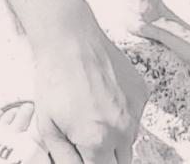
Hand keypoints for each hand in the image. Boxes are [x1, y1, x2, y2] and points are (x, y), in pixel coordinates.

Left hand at [33, 26, 146, 163]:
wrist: (69, 38)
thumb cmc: (54, 76)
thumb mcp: (47, 125)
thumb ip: (64, 157)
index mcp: (97, 141)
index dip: (90, 161)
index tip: (84, 152)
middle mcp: (122, 130)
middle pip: (121, 162)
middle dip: (104, 155)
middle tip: (86, 136)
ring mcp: (135, 111)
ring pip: (129, 140)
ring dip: (114, 135)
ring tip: (91, 110)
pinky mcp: (142, 93)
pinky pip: (135, 115)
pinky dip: (122, 113)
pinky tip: (102, 95)